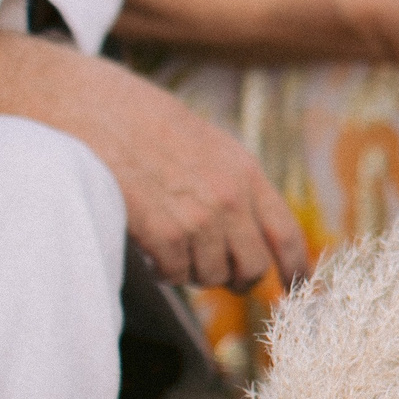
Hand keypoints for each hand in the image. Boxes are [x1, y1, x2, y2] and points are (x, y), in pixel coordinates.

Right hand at [0, 33, 305, 288]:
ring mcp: (198, 217)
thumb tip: (249, 231)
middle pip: (252, 265)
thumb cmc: (151, 128)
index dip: (295, 267)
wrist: (102, 112)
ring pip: (211, 275)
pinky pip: (175, 273)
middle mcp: (230, 198)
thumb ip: (234, 186)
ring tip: (174, 250)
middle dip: (236, 278)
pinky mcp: (163, 232)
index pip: (285, 233)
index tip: (297, 285)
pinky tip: (152, 252)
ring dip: (194, 272)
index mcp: (246, 174)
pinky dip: (165, 270)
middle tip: (218, 276)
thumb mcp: (211, 148)